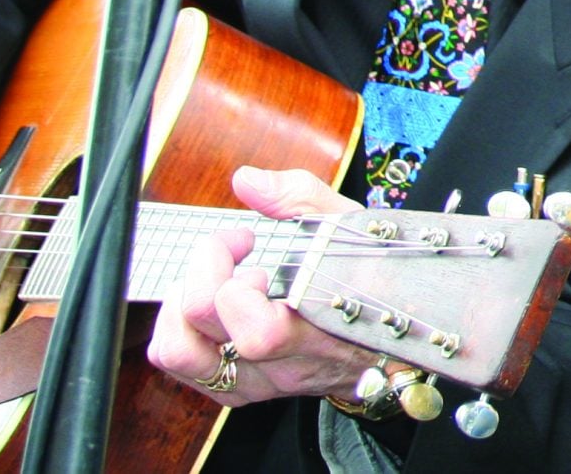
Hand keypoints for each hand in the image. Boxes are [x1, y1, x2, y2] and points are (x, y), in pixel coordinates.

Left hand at [148, 166, 378, 407]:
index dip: (236, 286)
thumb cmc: (373, 282)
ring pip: (178, 354)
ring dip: (179, 306)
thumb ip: (302, 199)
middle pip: (200, 338)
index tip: (250, 243)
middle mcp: (279, 368)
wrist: (392, 342)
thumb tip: (247, 181)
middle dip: (201, 273)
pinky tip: (214, 301)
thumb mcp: (354, 231)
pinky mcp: (233, 388)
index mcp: (318, 334)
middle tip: (233, 247)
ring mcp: (253, 383)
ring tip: (214, 278)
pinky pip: (179, 362)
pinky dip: (179, 325)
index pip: (258, 335)